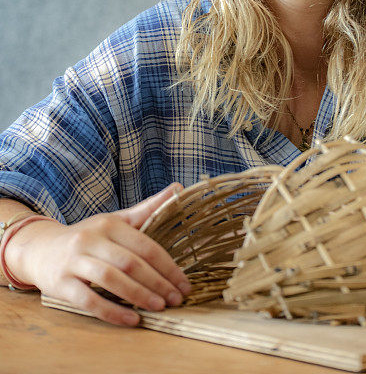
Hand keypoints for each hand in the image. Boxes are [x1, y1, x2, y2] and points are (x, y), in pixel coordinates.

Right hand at [5, 183, 190, 326]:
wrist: (40, 248)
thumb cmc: (87, 236)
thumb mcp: (115, 220)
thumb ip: (146, 209)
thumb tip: (178, 188)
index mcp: (109, 224)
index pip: (145, 245)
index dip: (167, 266)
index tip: (184, 282)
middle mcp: (91, 239)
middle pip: (130, 263)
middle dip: (158, 283)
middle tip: (176, 298)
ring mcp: (75, 261)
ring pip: (111, 280)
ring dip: (139, 296)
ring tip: (159, 307)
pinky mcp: (61, 284)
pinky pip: (89, 301)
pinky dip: (113, 312)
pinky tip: (132, 319)